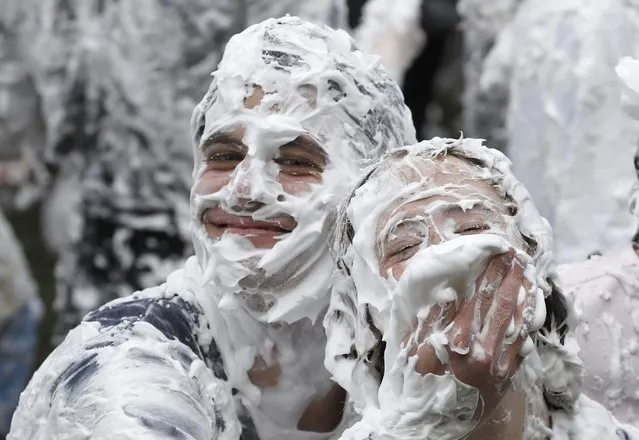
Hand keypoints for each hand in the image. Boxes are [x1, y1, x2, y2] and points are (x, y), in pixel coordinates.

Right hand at [405, 249, 532, 422]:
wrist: (438, 421)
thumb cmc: (422, 382)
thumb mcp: (416, 351)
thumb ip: (431, 322)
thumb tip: (447, 294)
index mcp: (457, 345)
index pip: (477, 300)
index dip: (488, 274)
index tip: (496, 254)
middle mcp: (482, 353)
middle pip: (500, 306)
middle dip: (510, 278)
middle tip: (517, 256)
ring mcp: (498, 364)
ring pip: (516, 322)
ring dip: (523, 294)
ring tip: (528, 273)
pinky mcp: (508, 373)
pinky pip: (524, 341)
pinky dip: (528, 320)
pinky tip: (531, 304)